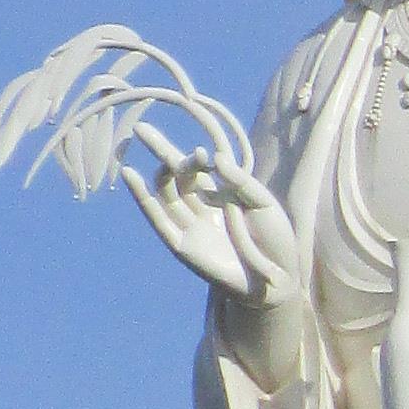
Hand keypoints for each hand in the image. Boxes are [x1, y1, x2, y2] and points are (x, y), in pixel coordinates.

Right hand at [126, 151, 302, 302]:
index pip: (197, 168)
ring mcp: (190, 227)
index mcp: (220, 195)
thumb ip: (240, 181)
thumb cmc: (274, 240)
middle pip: (175, 176)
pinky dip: (143, 199)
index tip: (203, 152)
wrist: (278, 278)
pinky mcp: (182, 246)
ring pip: (166, 194)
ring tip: (146, 146)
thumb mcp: (263, 204)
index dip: (195, 158)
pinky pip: (158, 220)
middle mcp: (201, 208)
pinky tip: (130, 175)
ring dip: (159, 172)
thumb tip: (216, 157)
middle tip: (143, 129)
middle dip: (161, 151)